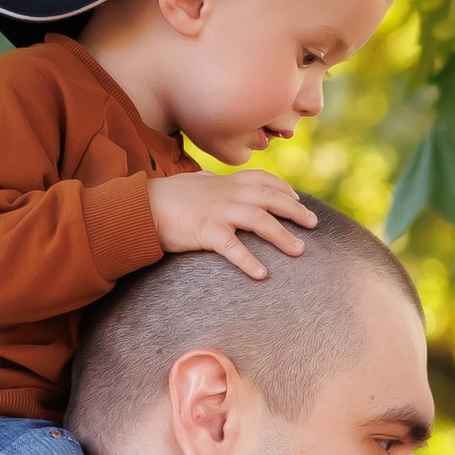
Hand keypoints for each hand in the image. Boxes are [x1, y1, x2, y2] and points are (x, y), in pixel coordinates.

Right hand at [146, 167, 315, 279]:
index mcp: (224, 182)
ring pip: (259, 220)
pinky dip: (249, 260)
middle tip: (314, 224)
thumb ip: (209, 183)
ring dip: (282, 236)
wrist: (140, 207)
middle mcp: (226, 193)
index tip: (298, 199)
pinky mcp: (205, 231)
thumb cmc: (165, 198)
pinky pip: (232, 247)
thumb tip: (212, 181)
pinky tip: (262, 274)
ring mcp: (217, 211)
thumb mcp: (193, 184)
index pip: (263, 180)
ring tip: (299, 251)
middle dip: (295, 210)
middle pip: (270, 198)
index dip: (284, 189)